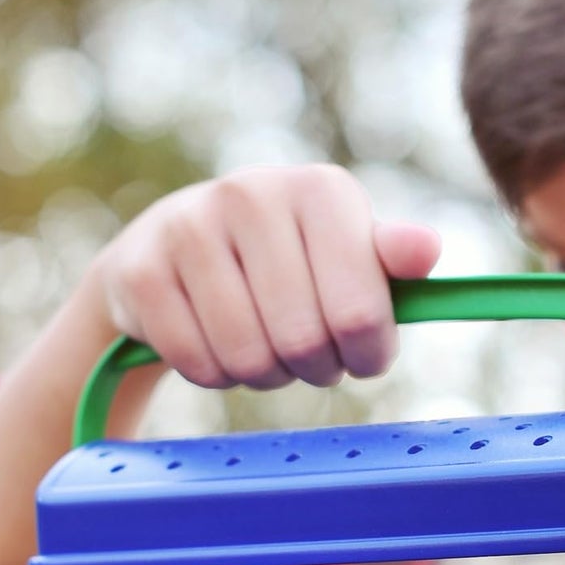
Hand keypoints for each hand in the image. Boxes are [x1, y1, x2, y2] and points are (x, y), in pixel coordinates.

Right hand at [89, 164, 441, 390]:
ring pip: (248, 358)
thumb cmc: (290, 262)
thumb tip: (425, 249)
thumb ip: (392, 260)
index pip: (360, 313)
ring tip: (263, 345)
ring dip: (265, 374)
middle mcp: (252, 193)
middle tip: (306, 351)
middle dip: (314, 367)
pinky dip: (214, 374)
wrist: (176, 249)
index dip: (367, 353)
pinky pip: (198, 364)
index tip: (360, 351)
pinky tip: (215, 342)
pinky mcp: (138, 269)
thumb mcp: (350, 254)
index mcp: (320, 190)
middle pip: (304, 342)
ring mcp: (188, 226)